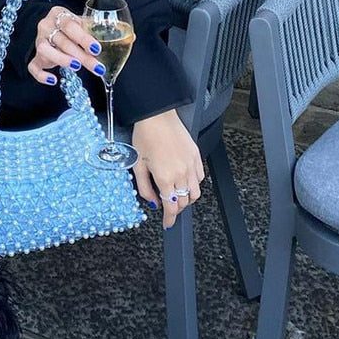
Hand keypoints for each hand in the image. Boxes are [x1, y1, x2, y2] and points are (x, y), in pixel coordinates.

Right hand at [27, 6, 109, 85]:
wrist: (48, 25)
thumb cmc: (70, 25)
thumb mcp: (81, 21)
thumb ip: (98, 28)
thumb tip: (129, 36)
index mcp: (59, 14)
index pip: (70, 25)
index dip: (83, 38)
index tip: (96, 49)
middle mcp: (46, 26)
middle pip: (62, 41)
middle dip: (81, 55)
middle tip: (96, 67)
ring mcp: (38, 41)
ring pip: (44, 50)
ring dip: (61, 60)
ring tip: (76, 68)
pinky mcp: (34, 56)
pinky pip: (33, 66)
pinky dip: (41, 75)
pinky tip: (54, 81)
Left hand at [132, 109, 203, 228]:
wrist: (157, 115)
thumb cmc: (146, 135)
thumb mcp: (138, 164)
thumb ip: (145, 187)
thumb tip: (152, 201)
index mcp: (165, 177)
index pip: (171, 207)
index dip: (170, 218)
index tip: (167, 222)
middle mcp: (181, 173)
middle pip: (184, 202)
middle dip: (176, 208)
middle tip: (168, 207)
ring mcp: (191, 165)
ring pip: (195, 193)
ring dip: (187, 198)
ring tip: (177, 194)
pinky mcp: (196, 156)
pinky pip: (200, 177)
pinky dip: (194, 183)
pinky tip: (185, 180)